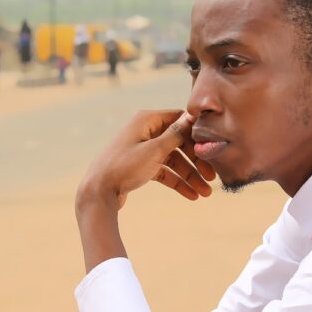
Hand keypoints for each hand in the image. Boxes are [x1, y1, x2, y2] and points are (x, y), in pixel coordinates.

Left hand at [77, 110, 216, 213]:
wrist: (98, 192)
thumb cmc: (124, 166)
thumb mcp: (154, 150)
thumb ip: (176, 133)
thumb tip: (192, 115)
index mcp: (147, 119)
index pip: (180, 120)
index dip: (197, 134)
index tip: (212, 149)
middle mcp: (146, 131)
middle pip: (179, 142)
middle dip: (196, 161)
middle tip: (213, 177)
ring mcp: (143, 149)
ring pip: (173, 160)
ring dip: (190, 175)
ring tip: (205, 194)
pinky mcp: (140, 165)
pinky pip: (164, 171)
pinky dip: (177, 181)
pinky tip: (191, 195)